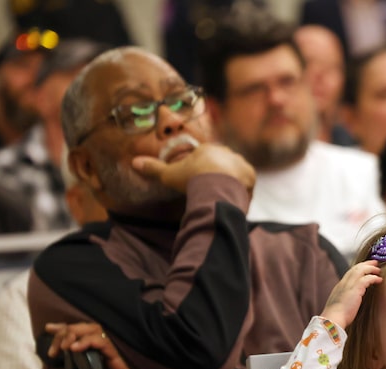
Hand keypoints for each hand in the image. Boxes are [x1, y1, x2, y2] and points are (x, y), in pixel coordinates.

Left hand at [45, 322, 174, 368]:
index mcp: (97, 360)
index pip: (79, 337)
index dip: (63, 331)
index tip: (48, 330)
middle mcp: (104, 354)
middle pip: (83, 329)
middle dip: (63, 332)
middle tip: (53, 346)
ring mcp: (112, 355)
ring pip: (93, 330)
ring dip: (75, 334)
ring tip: (64, 347)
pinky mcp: (119, 360)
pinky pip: (105, 343)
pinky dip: (90, 341)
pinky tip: (77, 348)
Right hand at [131, 142, 255, 193]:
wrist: (217, 187)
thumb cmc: (192, 179)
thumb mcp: (170, 174)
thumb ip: (154, 168)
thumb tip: (134, 162)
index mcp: (209, 149)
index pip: (205, 159)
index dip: (201, 171)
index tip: (198, 183)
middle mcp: (227, 153)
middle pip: (221, 165)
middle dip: (217, 177)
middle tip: (210, 192)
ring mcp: (241, 164)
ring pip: (236, 174)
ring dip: (231, 184)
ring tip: (222, 198)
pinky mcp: (251, 177)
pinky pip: (247, 185)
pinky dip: (241, 193)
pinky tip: (233, 202)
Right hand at [320, 260, 381, 328]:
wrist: (333, 319)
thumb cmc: (336, 317)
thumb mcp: (339, 306)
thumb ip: (345, 301)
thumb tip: (350, 304)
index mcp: (339, 287)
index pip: (350, 273)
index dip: (358, 269)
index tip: (365, 267)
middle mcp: (343, 283)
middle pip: (355, 268)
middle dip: (365, 264)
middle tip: (374, 262)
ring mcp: (349, 285)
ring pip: (361, 270)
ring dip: (371, 268)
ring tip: (378, 270)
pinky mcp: (355, 289)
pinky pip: (366, 278)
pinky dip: (374, 277)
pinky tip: (379, 280)